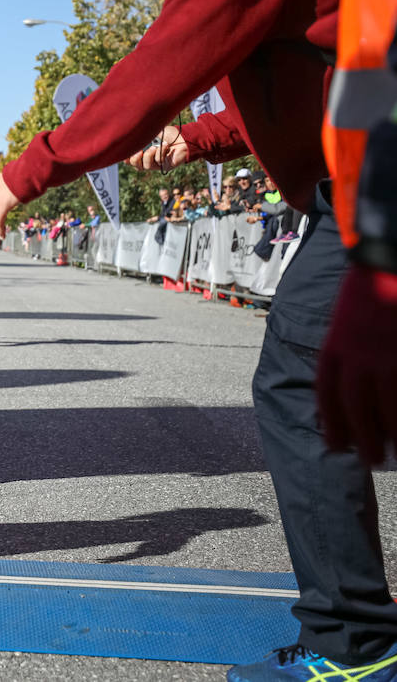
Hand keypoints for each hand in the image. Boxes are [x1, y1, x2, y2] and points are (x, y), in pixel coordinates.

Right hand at [127, 125, 189, 170]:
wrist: (185, 137)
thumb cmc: (170, 134)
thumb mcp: (153, 132)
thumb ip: (143, 136)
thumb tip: (131, 136)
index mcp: (144, 152)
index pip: (131, 159)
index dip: (127, 158)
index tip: (126, 152)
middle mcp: (150, 159)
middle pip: (136, 166)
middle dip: (134, 159)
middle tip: (139, 152)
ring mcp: (157, 164)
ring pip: (146, 166)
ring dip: (148, 156)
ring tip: (154, 147)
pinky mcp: (165, 166)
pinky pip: (158, 162)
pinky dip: (161, 152)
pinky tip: (166, 145)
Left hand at [317, 265, 396, 463]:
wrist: (386, 258)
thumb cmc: (369, 288)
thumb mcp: (345, 319)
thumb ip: (343, 350)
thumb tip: (343, 383)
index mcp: (334, 344)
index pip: (327, 392)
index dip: (331, 422)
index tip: (335, 445)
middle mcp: (356, 352)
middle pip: (355, 405)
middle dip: (361, 437)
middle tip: (369, 461)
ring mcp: (384, 353)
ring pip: (386, 403)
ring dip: (389, 433)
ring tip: (392, 454)